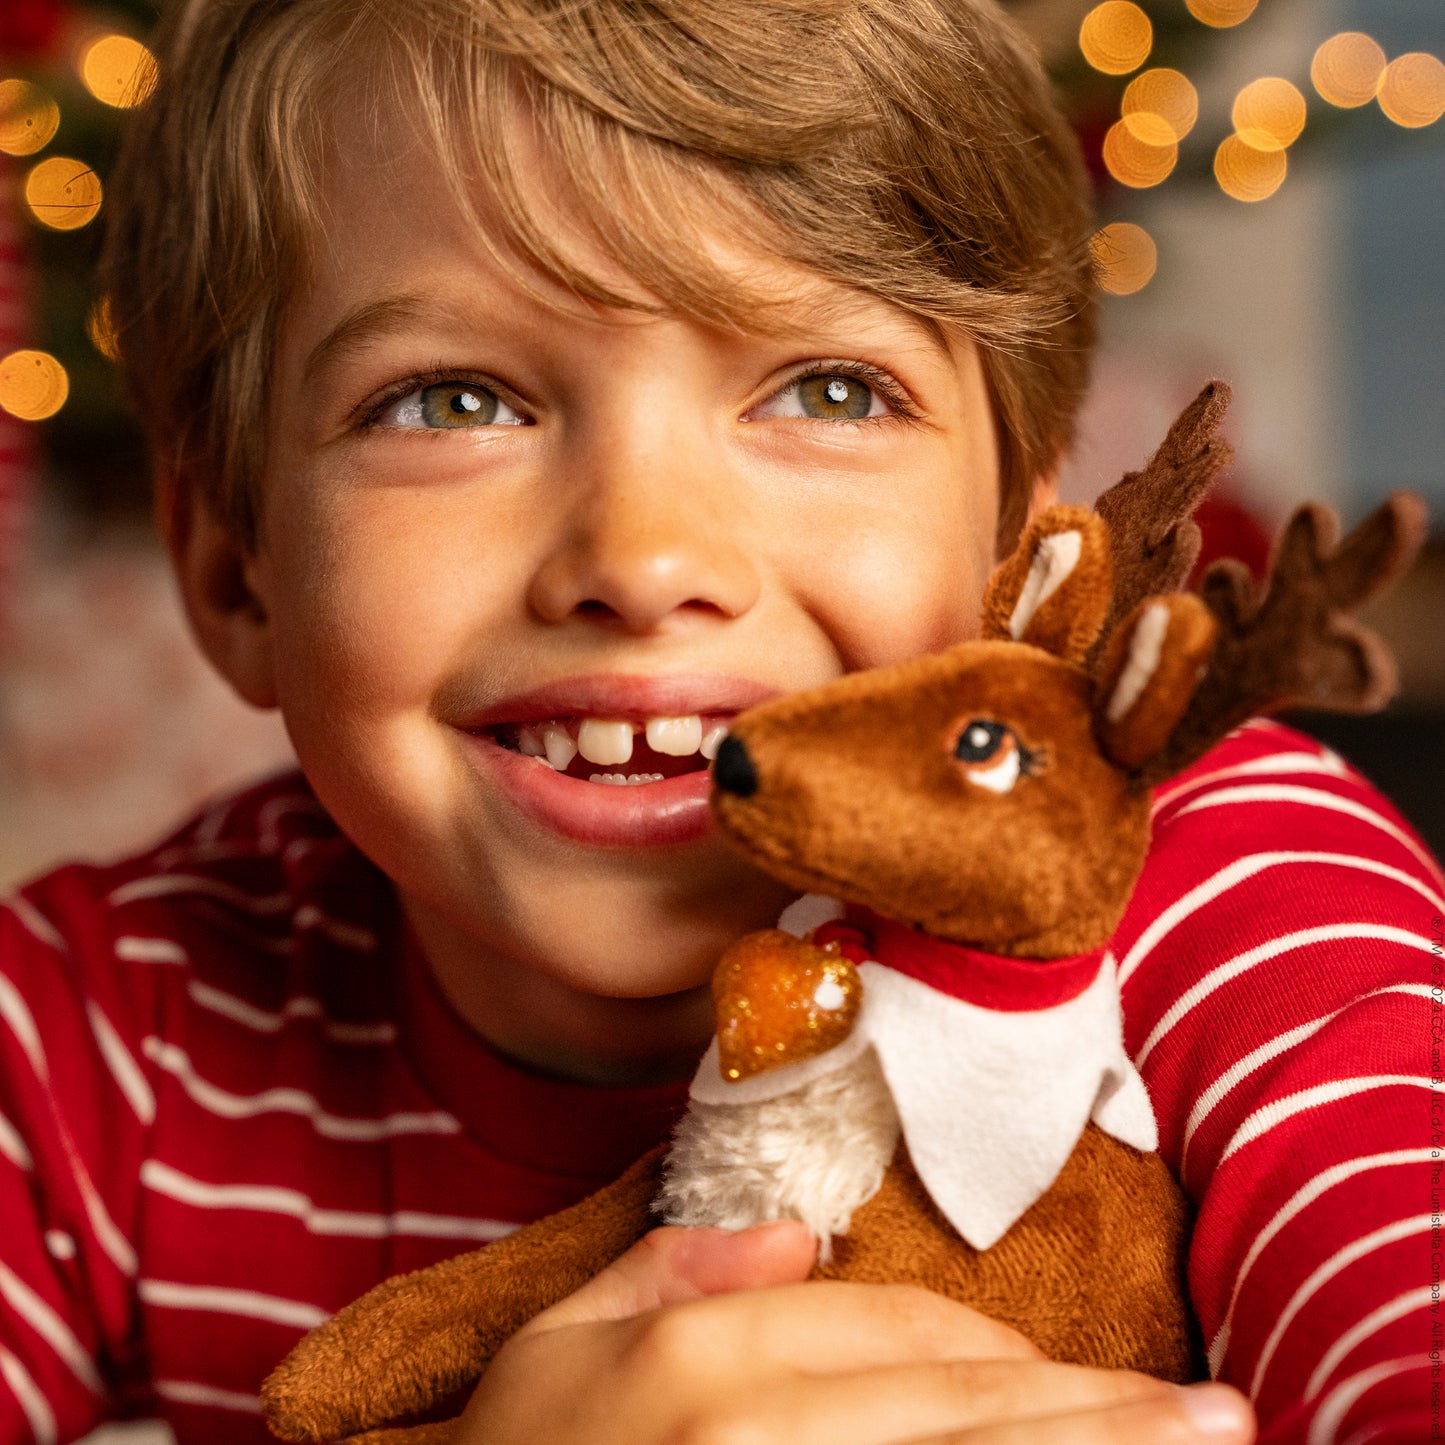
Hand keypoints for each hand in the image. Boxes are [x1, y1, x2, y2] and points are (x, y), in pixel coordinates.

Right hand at [455, 1223, 1255, 1443]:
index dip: (1006, 1355)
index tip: (1079, 1379)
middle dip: (1108, 1417)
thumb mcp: (549, 1356)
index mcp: (698, 1360)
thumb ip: (660, 1274)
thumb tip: (787, 1237)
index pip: (896, 1333)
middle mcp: (755, 1434)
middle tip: (1220, 1422)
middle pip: (970, 1414)